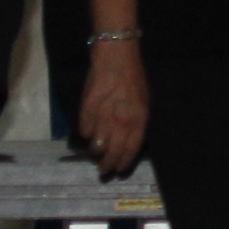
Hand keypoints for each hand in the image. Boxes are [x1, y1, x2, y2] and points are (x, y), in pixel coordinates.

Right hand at [78, 39, 147, 175]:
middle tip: (103, 169)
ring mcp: (103, 115)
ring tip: (95, 152)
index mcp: (138, 120)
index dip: (123, 162)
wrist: (116, 59)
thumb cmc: (133, 80)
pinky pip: (84, 130)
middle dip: (107, 164)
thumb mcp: (144, 103)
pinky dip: (85, 134)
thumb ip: (137, 123)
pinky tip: (88, 132)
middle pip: (112, 152)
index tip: (118, 170)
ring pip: (96, 145)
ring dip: (95, 151)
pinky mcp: (87, 109)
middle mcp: (121, 121)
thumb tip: (128, 142)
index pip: (130, 149)